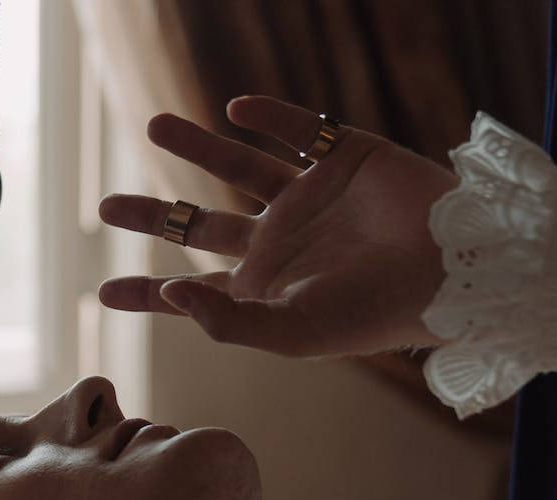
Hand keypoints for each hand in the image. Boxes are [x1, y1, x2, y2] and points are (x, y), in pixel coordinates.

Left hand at [98, 96, 458, 358]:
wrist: (456, 271)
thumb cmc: (374, 314)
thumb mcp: (293, 333)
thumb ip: (226, 319)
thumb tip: (169, 293)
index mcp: (263, 287)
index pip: (190, 289)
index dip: (146, 293)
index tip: (101, 291)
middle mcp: (278, 240)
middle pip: (198, 223)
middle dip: (153, 214)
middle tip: (105, 207)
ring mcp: (309, 197)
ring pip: (237, 166)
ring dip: (196, 145)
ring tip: (154, 126)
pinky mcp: (345, 158)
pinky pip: (297, 129)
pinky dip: (266, 116)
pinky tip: (236, 110)